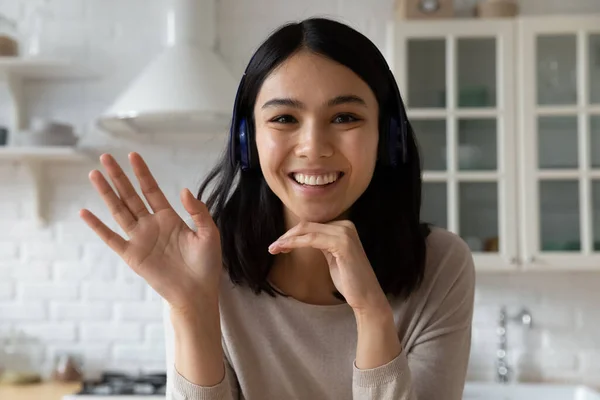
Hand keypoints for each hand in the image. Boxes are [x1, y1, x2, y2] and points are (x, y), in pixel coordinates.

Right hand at [80, 153, 222, 314]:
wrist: (197, 292)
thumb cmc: (206, 264)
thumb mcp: (209, 233)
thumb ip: (198, 211)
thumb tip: (184, 190)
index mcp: (169, 218)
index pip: (151, 190)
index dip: (142, 173)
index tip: (133, 155)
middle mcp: (151, 225)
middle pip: (130, 196)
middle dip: (119, 177)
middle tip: (106, 157)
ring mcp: (140, 239)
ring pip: (119, 211)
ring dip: (106, 193)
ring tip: (94, 174)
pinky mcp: (132, 255)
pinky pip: (111, 238)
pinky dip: (98, 226)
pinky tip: (85, 212)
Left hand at [268, 221, 388, 313]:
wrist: (366, 297)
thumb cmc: (349, 280)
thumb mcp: (332, 256)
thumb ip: (322, 243)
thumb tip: (303, 237)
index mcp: (344, 227)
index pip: (312, 226)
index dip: (293, 234)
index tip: (279, 245)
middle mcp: (346, 226)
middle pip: (307, 225)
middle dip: (287, 235)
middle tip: (272, 247)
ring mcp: (345, 233)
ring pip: (307, 231)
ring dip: (287, 239)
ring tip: (274, 249)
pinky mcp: (342, 243)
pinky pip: (312, 239)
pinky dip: (295, 243)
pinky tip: (284, 249)